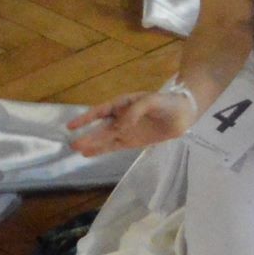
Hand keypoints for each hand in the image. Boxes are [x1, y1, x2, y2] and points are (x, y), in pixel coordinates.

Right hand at [67, 88, 195, 155]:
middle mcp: (121, 117)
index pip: (100, 111)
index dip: (86, 118)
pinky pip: (115, 146)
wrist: (183, 114)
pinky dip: (102, 150)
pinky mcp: (132, 141)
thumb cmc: (167, 103)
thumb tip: (121, 125)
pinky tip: (90, 154)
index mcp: (122, 104)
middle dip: (88, 136)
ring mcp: (126, 130)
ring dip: (93, 144)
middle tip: (73, 144)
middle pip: (101, 128)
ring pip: (106, 138)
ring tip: (78, 150)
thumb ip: (136, 110)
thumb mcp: (152, 101)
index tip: (71, 126)